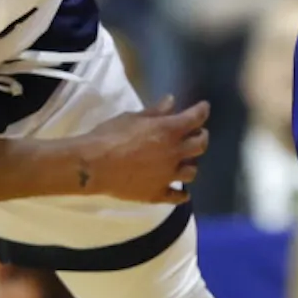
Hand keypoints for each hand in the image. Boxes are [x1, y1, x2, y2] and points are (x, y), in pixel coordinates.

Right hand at [74, 97, 208, 203]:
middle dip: (202, 137)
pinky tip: (182, 192)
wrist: (93, 165)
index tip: (204, 107)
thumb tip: (171, 101)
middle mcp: (174, 153)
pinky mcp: (157, 193)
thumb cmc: (110, 135)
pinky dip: (182, 194)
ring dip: (191, 164)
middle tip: (198, 134)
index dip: (202, 110)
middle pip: (200, 145)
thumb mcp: (132, 117)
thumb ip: (154, 111)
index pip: (195, 118)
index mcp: (169, 130)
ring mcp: (167, 176)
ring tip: (186, 161)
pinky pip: (177, 197)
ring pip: (192, 172)